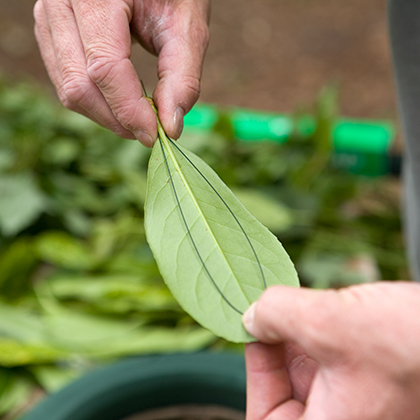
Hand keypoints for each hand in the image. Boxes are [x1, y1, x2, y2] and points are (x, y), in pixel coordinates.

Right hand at [33, 0, 209, 145]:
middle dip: (117, 119)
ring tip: (140, 115)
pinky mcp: (51, 31)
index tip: (155, 135)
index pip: (104, 68)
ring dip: (106, 114)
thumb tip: (170, 127)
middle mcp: (61, 1)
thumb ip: (182, 76)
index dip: (129, 110)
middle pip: (80, 85)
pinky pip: (66, 80)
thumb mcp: (186, 26)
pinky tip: (122, 99)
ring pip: (69, 89)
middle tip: (150, 130)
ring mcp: (49, 16)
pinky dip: (96, 100)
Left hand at [243, 282, 419, 419]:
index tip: (254, 330)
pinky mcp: (366, 382)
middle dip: (276, 348)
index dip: (257, 374)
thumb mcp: (331, 321)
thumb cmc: (411, 342)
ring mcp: (358, 404)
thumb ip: (279, 315)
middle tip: (270, 310)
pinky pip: (327, 363)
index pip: (268, 418)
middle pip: (286, 394)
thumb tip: (252, 315)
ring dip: (294, 337)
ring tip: (294, 305)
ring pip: (305, 375)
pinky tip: (315, 309)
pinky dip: (314, 335)